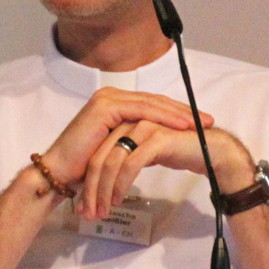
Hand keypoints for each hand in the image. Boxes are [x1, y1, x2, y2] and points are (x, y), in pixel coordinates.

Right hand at [35, 86, 208, 193]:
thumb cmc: (85, 167)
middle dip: (184, 111)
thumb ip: (135, 140)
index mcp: (114, 103)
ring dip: (179, 114)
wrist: (60, 172)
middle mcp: (110, 96)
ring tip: (200, 124)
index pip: (152, 105)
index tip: (200, 122)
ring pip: (152, 104)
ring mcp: (107, 99)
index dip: (178, 113)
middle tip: (209, 120)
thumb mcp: (118, 149)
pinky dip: (164, 117)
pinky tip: (182, 125)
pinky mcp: (105, 107)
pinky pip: (142, 110)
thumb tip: (158, 144)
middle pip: (155, 101)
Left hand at [76, 120, 256, 220]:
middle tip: (87, 213)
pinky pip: (130, 163)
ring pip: (112, 161)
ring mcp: (143, 127)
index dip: (89, 181)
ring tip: (102, 211)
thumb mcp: (145, 154)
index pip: (97, 153)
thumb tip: (108, 177)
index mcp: (125, 123)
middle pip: (99, 158)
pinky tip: (118, 199)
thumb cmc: (179, 152)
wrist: (211, 151)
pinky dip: (121, 183)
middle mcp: (130, 121)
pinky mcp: (156, 138)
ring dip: (104, 190)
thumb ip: (127, 157)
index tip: (84, 205)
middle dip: (92, 189)